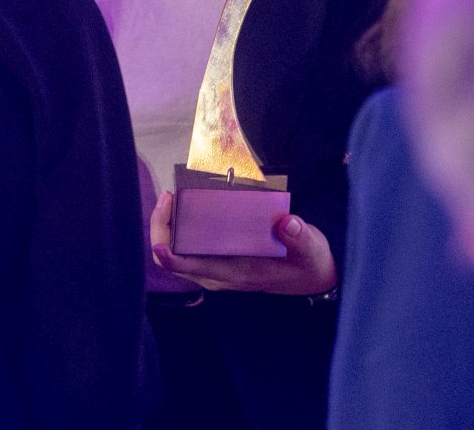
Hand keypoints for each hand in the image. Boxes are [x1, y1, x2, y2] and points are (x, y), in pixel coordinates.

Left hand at [148, 190, 338, 295]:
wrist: (313, 277)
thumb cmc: (308, 263)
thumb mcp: (311, 249)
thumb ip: (300, 237)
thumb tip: (286, 222)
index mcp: (237, 273)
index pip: (194, 269)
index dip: (171, 257)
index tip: (160, 241)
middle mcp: (221, 275)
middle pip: (176, 262)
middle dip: (163, 231)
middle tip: (168, 197)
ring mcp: (219, 270)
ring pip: (179, 256)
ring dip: (168, 230)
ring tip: (171, 198)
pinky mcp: (221, 261)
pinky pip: (189, 250)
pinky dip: (180, 231)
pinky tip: (185, 207)